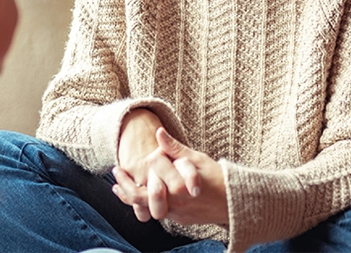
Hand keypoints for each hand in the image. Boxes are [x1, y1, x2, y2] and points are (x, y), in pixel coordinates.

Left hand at [113, 128, 227, 225]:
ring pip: (143, 206)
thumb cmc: (218, 178)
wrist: (234, 203)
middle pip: (139, 193)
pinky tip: (131, 196)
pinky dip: (139, 203)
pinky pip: (152, 212)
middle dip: (125, 181)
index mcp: (178, 185)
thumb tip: (158, 132)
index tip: (153, 152)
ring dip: (127, 195)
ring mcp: (174, 212)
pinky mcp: (176, 219)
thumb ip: (176, 148)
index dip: (154, 156)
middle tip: (116, 170)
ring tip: (117, 185)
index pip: (154, 166)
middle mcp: (173, 201)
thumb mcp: (198, 159)